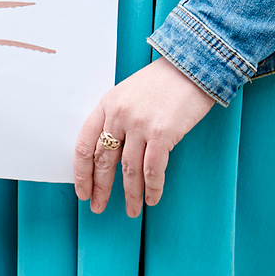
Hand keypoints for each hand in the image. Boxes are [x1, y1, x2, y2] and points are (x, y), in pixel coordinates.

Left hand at [72, 56, 217, 216]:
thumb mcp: (129, 93)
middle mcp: (119, 115)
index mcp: (106, 104)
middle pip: (103, 161)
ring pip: (129, 170)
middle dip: (100, 188)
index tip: (83, 190)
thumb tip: (111, 155)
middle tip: (98, 207)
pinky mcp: (162, 133)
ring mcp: (140, 125)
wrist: (192, 65)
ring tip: (132, 210)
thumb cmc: (163, 81)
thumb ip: (117, 119)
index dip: (82, 173)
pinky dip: (153, 188)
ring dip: (130, 194)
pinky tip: (153, 198)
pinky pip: (153, 170)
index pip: (84, 145)